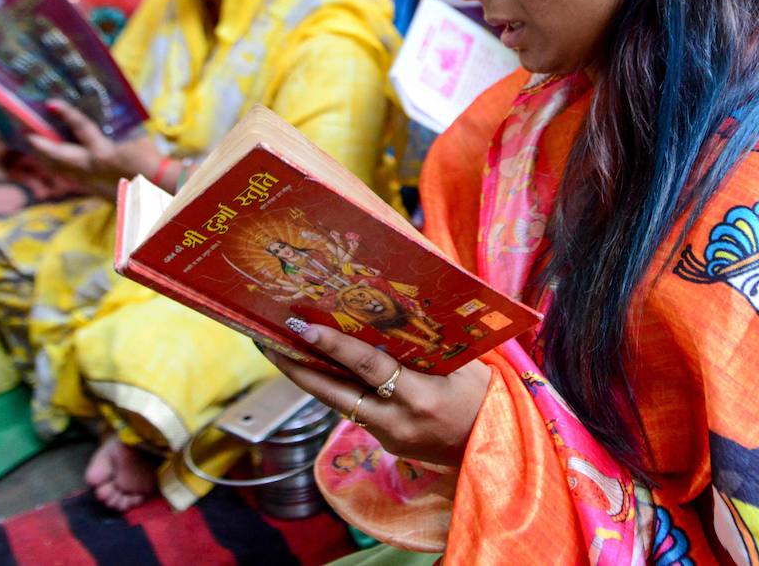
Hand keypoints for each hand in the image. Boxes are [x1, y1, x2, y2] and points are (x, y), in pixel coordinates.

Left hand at [27, 100, 161, 191]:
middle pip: (59, 157)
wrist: (160, 189)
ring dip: (48, 161)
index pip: (82, 128)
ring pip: (62, 171)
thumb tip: (111, 117)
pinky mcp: (95, 192)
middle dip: (42, 146)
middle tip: (28, 136)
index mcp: (103, 153)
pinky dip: (63, 171)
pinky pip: (73, 180)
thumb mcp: (138, 139)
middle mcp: (91, 169)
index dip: (66, 114)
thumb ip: (121, 130)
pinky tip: (61, 168)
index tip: (51, 103)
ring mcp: (91, 183)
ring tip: (37, 151)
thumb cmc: (153, 162)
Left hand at [266, 321, 490, 467]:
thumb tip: (393, 309)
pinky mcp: (386, 443)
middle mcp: (397, 421)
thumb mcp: (466, 366)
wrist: (493, 449)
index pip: (368, 367)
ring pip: (338, 403)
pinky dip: (338, 389)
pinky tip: (324, 371)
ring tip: (284, 350)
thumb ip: (429, 345)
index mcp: (421, 397)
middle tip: (266, 342)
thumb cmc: (485, 398)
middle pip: (333, 393)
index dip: (334, 346)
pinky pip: (355, 411)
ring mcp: (388, 437)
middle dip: (296, 367)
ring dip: (310, 378)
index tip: (303, 327)